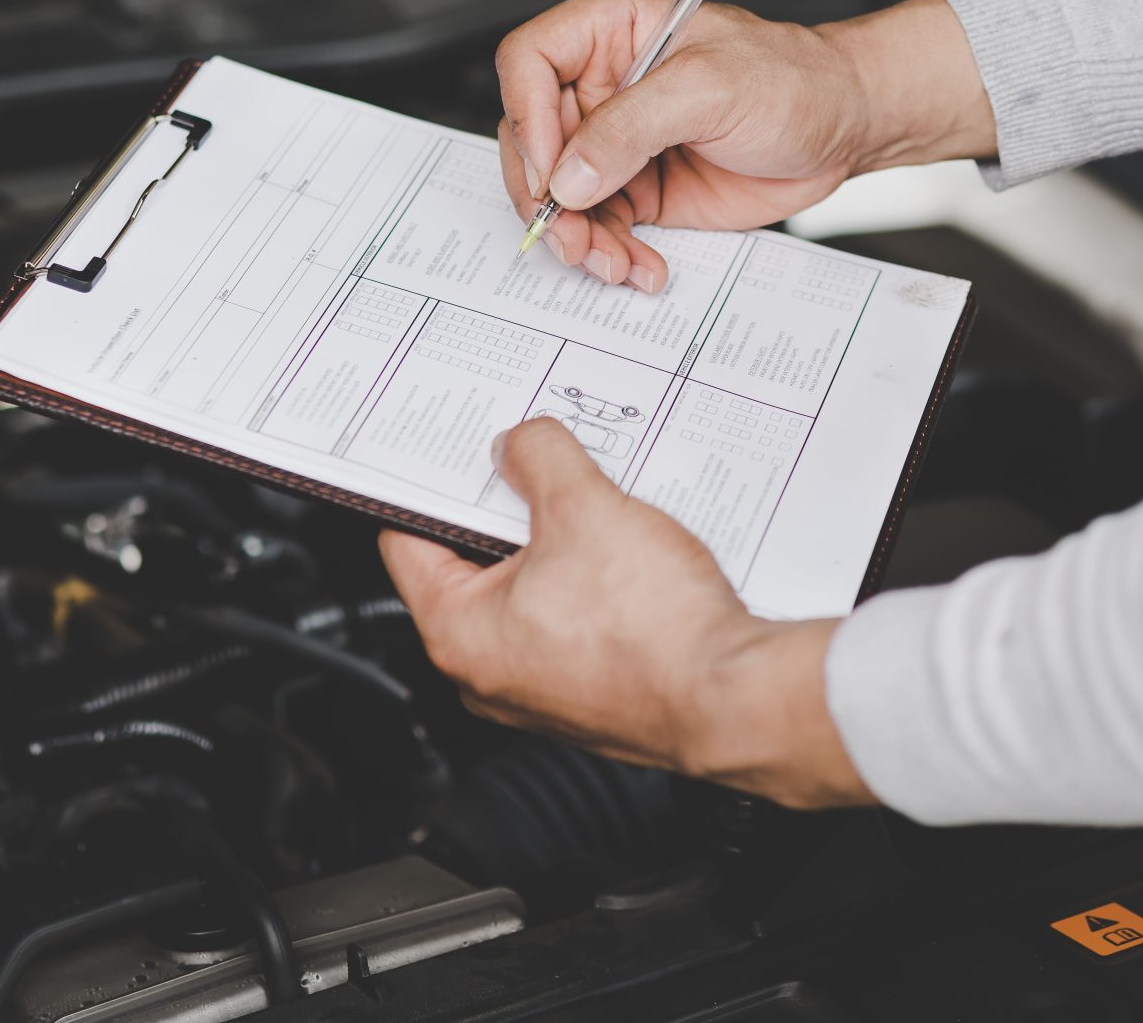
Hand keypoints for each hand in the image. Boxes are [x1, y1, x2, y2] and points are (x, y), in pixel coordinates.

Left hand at [377, 416, 872, 808]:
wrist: (734, 698)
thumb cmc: (655, 632)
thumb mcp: (585, 507)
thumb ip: (539, 459)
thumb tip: (520, 445)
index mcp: (459, 635)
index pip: (408, 540)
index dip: (432, 484)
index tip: (458, 453)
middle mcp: (488, 675)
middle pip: (473, 564)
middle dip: (509, 511)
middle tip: (539, 469)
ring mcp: (540, 690)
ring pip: (530, 590)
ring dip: (558, 544)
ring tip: (594, 509)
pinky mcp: (590, 692)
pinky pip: (571, 619)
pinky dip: (591, 581)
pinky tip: (627, 555)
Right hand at [496, 0, 992, 291]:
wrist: (844, 128)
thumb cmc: (793, 80)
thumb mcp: (711, 89)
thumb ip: (632, 127)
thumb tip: (569, 176)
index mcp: (610, 31)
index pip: (529, 63)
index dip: (528, 120)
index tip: (552, 173)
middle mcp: (603, 84)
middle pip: (532, 140)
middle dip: (546, 197)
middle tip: (569, 236)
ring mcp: (617, 140)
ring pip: (560, 195)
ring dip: (578, 237)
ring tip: (612, 262)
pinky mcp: (637, 186)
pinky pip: (600, 226)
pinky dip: (611, 253)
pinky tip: (639, 266)